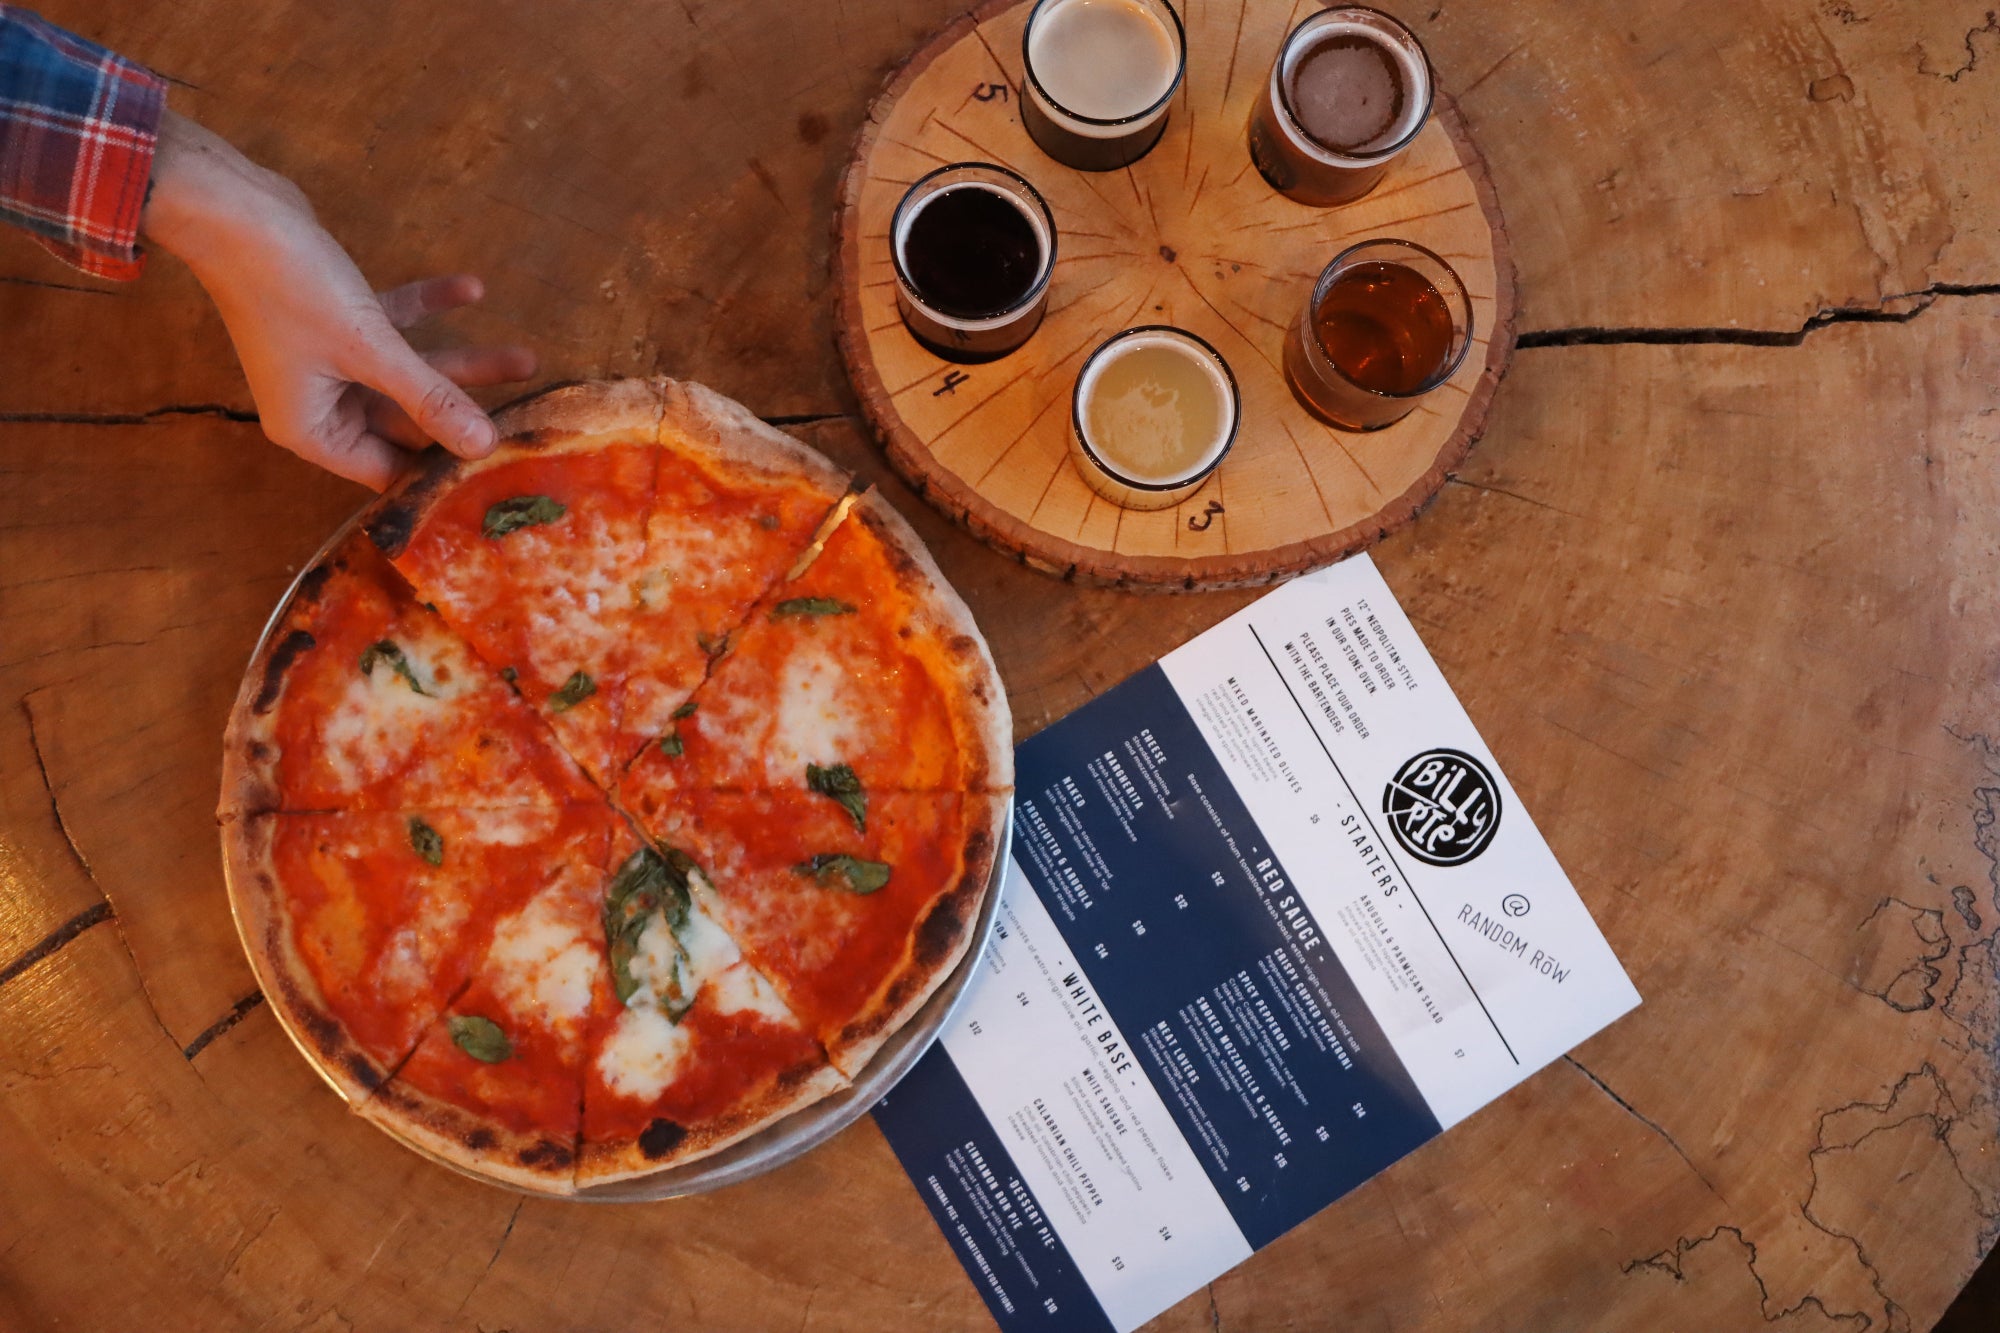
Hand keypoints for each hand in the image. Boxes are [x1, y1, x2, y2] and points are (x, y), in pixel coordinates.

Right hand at [141, 111, 535, 488]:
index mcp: (315, 431)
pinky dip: (429, 310)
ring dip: (462, 363)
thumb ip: (429, 400)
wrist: (231, 206)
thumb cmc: (290, 286)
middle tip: (528, 413)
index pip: (391, 471)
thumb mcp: (369, 350)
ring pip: (408, 373)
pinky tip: (473, 289)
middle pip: (407, 423)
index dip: (442, 473)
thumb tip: (483, 448)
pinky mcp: (336, 317)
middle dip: (464, 412)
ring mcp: (327, 361)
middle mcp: (319, 403)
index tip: (499, 473)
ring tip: (527, 359)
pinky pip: (394, 325)